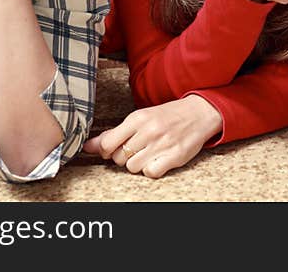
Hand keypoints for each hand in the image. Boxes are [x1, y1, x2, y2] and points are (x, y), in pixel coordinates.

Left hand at [82, 94, 222, 177]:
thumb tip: (88, 146)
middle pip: (119, 158)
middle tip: (136, 149)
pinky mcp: (174, 156)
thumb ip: (114, 133)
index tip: (113, 149)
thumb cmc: (166, 116)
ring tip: (148, 153)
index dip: (106, 151)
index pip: (108, 143)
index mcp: (138, 118)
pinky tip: (157, 159)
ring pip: (132, 167)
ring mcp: (161, 144)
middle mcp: (149, 130)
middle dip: (124, 156)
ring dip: (137, 164)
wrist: (198, 113)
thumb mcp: (140, 118)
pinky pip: (150, 173)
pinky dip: (151, 170)